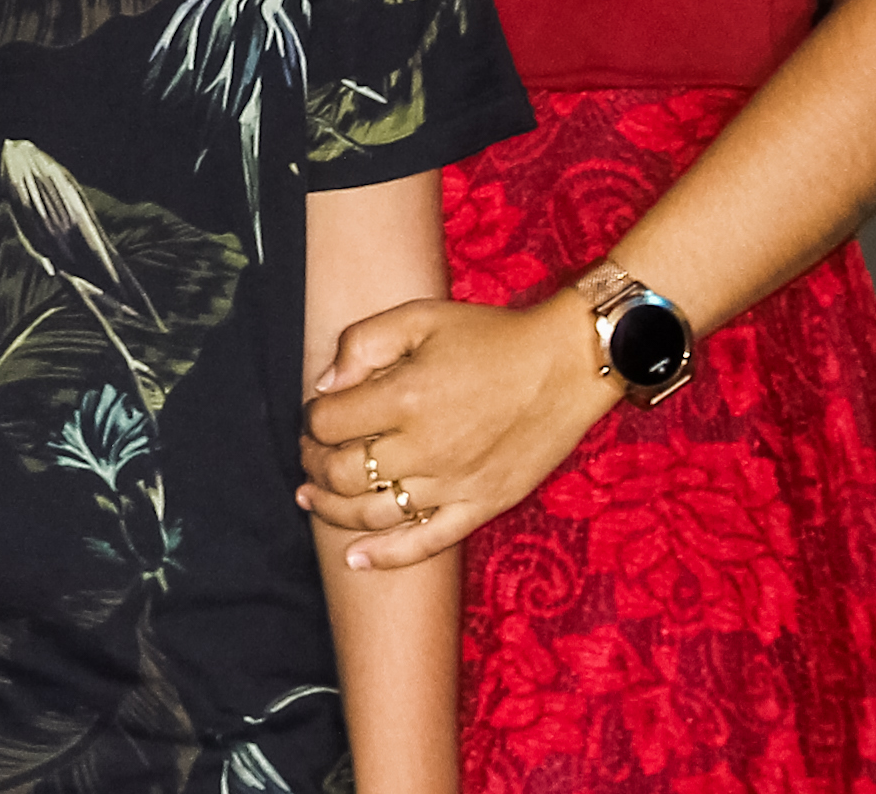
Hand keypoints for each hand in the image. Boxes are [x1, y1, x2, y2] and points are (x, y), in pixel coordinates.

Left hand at [294, 293, 617, 570]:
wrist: (565, 365)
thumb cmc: (490, 337)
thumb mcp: (420, 317)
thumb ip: (362, 343)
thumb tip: (324, 386)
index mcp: (405, 398)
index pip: (328, 423)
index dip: (311, 420)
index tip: (315, 414)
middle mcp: (426, 449)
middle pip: (344, 473)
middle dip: (314, 464)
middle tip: (310, 453)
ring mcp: (454, 484)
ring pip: (373, 514)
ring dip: (332, 509)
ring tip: (311, 498)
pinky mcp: (482, 506)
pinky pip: (426, 543)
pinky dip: (386, 556)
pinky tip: (356, 559)